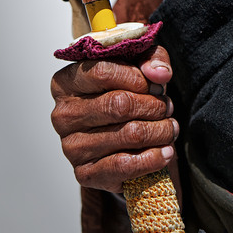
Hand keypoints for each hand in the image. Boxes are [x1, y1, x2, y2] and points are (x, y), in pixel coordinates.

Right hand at [50, 46, 177, 193]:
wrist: (120, 142)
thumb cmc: (126, 95)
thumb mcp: (138, 65)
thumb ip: (151, 59)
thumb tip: (160, 74)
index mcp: (66, 82)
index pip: (103, 72)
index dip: (138, 78)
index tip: (157, 86)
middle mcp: (63, 115)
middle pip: (120, 104)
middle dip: (154, 106)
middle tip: (168, 108)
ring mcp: (71, 146)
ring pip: (129, 134)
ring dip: (160, 131)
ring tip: (169, 128)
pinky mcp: (84, 173)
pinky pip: (125, 165)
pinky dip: (153, 158)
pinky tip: (165, 151)